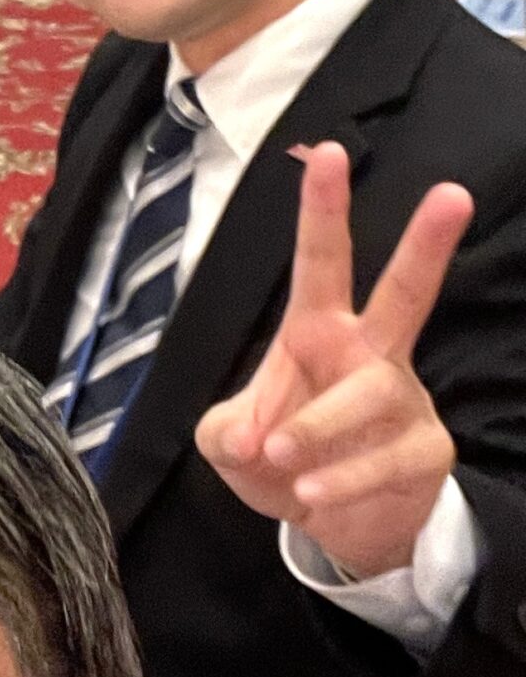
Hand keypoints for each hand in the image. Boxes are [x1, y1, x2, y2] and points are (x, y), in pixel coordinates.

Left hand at [194, 143, 473, 578]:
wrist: (329, 524)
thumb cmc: (279, 459)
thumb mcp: (227, 442)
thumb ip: (224, 431)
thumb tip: (253, 436)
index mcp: (317, 331)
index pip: (320, 261)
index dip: (322, 209)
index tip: (327, 152)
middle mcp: (369, 354)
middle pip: (404, 291)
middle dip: (426, 245)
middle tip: (452, 193)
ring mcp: (403, 400)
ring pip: (370, 394)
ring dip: (318, 426)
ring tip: (281, 456)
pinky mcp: (427, 451)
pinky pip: (388, 457)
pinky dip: (342, 476)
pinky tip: (312, 490)